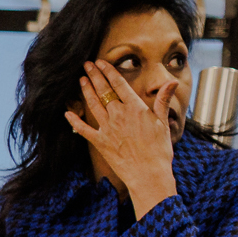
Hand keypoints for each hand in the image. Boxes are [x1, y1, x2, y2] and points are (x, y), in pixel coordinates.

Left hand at [66, 60, 179, 215]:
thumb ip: (163, 100)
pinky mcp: (100, 142)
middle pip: (103, 90)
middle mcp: (119, 115)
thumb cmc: (160, 150)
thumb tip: (170, 81)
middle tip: (86, 65)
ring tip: (81, 80)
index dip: (109, 71)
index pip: (119, 84)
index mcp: (136, 108)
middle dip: (94, 76)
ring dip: (86, 91)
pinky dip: (74, 121)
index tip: (101, 62)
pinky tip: (67, 112)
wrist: (149, 174)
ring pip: (93, 105)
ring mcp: (107, 128)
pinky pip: (83, 129)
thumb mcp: (164, 122)